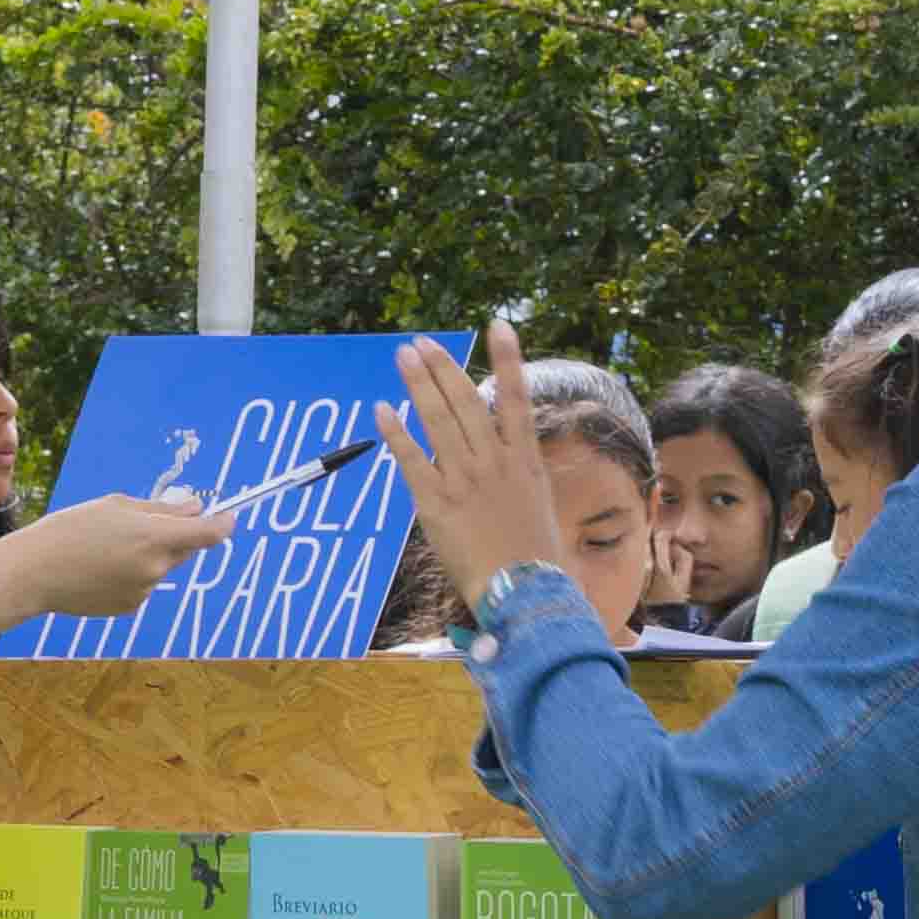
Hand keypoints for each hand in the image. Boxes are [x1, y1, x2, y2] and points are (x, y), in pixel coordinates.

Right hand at [0, 489, 229, 647]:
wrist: (35, 572)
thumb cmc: (71, 529)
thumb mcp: (116, 506)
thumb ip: (160, 509)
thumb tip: (195, 507)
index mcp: (155, 537)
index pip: (208, 533)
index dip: (223, 523)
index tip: (228, 516)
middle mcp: (156, 568)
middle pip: (185, 548)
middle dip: (175, 535)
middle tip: (143, 523)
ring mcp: (144, 591)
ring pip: (160, 566)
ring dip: (146, 555)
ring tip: (105, 548)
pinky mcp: (130, 607)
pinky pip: (142, 584)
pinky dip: (130, 574)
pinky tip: (99, 569)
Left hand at [383, 322, 566, 609]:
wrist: (523, 593)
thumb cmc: (533, 555)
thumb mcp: (536, 502)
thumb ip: (516, 469)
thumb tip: (502, 443)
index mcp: (523, 461)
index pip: (517, 398)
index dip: (508, 358)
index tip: (499, 324)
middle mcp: (494, 463)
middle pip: (466, 401)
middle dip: (443, 367)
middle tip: (422, 342)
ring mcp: (465, 481)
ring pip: (438, 421)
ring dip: (419, 385)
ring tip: (405, 356)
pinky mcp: (437, 503)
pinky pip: (412, 460)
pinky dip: (396, 433)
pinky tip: (382, 409)